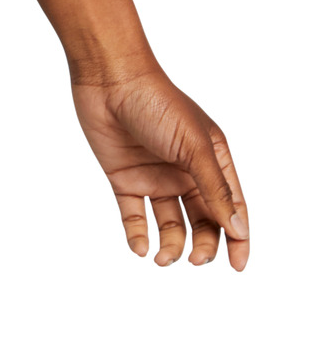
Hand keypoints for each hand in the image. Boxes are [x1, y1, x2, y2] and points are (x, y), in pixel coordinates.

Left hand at [71, 65, 248, 269]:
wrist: (109, 78)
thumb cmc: (157, 102)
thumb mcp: (193, 146)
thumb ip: (215, 188)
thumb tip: (238, 230)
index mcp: (210, 158)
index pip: (231, 205)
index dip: (238, 237)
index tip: (237, 267)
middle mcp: (184, 170)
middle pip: (203, 220)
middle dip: (203, 246)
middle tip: (196, 261)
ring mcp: (154, 175)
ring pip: (170, 224)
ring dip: (171, 247)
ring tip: (163, 259)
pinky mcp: (125, 178)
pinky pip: (134, 216)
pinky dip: (138, 236)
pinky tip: (140, 248)